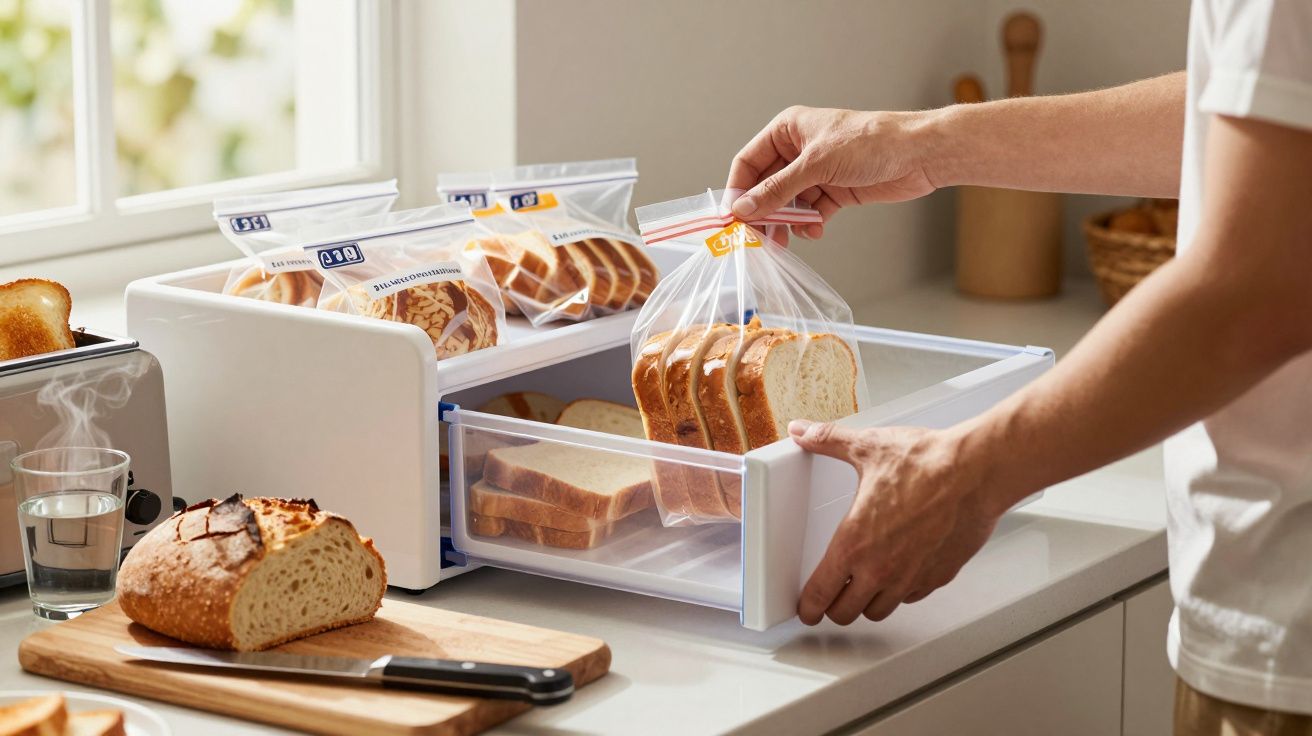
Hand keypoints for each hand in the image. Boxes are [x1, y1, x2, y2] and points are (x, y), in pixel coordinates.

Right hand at [727, 106, 938, 239]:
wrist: (918, 155)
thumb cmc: (871, 143)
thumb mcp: (816, 165)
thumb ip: (777, 190)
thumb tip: (743, 208)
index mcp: (788, 130)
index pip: (749, 162)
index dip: (739, 190)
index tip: (734, 218)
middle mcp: (798, 150)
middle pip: (766, 187)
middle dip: (763, 212)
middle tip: (759, 237)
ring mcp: (816, 172)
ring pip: (787, 204)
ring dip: (786, 223)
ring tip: (786, 240)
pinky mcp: (834, 191)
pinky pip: (810, 213)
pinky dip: (809, 225)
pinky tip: (817, 230)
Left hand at [788, 419, 1003, 624]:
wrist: (975, 473)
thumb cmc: (927, 464)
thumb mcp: (867, 447)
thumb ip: (827, 440)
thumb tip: (802, 431)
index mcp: (854, 544)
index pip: (820, 594)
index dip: (808, 607)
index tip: (806, 609)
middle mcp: (880, 568)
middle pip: (846, 613)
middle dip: (834, 607)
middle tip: (831, 597)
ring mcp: (911, 577)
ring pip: (879, 611)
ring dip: (867, 603)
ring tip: (862, 588)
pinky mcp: (938, 576)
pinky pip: (912, 597)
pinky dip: (901, 591)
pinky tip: (899, 572)